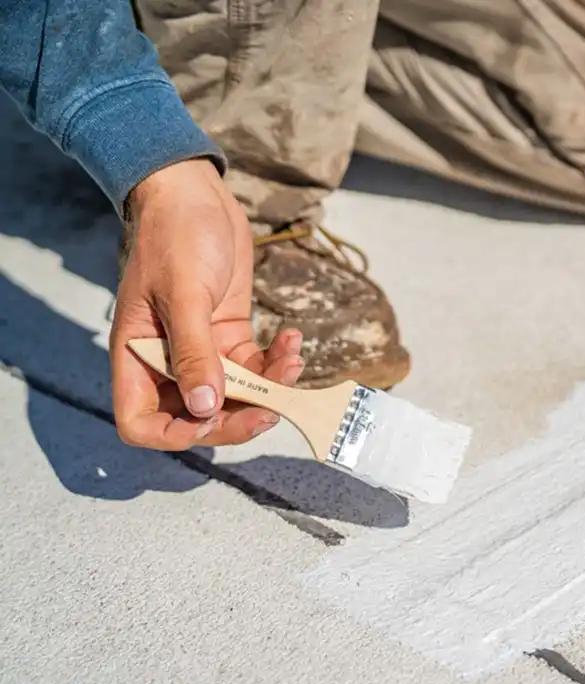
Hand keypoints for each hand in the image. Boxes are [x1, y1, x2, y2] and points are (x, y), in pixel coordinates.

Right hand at [109, 158, 302, 449]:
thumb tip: (206, 407)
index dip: (174, 436)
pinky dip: (278, 363)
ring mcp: (201, 351)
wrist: (194, 194)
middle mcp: (167, 362)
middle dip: (239, 417)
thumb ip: (195, 352)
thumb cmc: (175, 236)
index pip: (142, 422)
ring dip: (268, 389)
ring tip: (291, 360)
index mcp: (138, 357)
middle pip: (198, 418)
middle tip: (274, 407)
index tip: (213, 421)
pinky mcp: (230, 336)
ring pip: (235, 396)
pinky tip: (292, 339)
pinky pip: (256, 368)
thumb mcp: (185, 294)